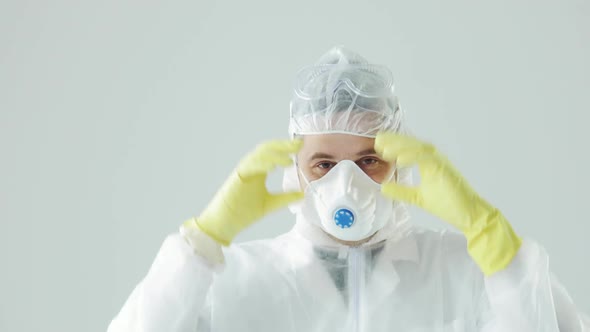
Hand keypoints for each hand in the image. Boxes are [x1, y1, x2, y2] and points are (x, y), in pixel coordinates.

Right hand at [187, 139, 303, 245]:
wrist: (225, 223)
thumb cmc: (243, 213)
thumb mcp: (271, 204)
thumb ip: (285, 198)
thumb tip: (302, 194)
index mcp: (259, 171)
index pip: (273, 153)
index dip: (286, 148)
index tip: (301, 147)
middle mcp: (252, 167)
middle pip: (267, 149)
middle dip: (283, 145)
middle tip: (299, 144)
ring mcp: (244, 170)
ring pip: (259, 154)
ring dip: (275, 154)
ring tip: (290, 158)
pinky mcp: (237, 177)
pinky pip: (250, 165)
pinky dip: (262, 163)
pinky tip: (274, 166)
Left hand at [375, 132, 521, 274]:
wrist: (469, 215)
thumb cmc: (448, 205)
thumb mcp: (417, 197)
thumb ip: (402, 191)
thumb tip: (383, 187)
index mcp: (428, 163)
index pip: (409, 149)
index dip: (394, 144)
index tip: (378, 143)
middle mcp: (434, 159)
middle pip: (412, 144)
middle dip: (395, 140)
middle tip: (378, 139)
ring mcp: (441, 163)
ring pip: (419, 148)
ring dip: (402, 147)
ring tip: (385, 150)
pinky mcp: (445, 169)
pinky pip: (427, 158)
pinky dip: (413, 157)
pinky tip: (400, 161)